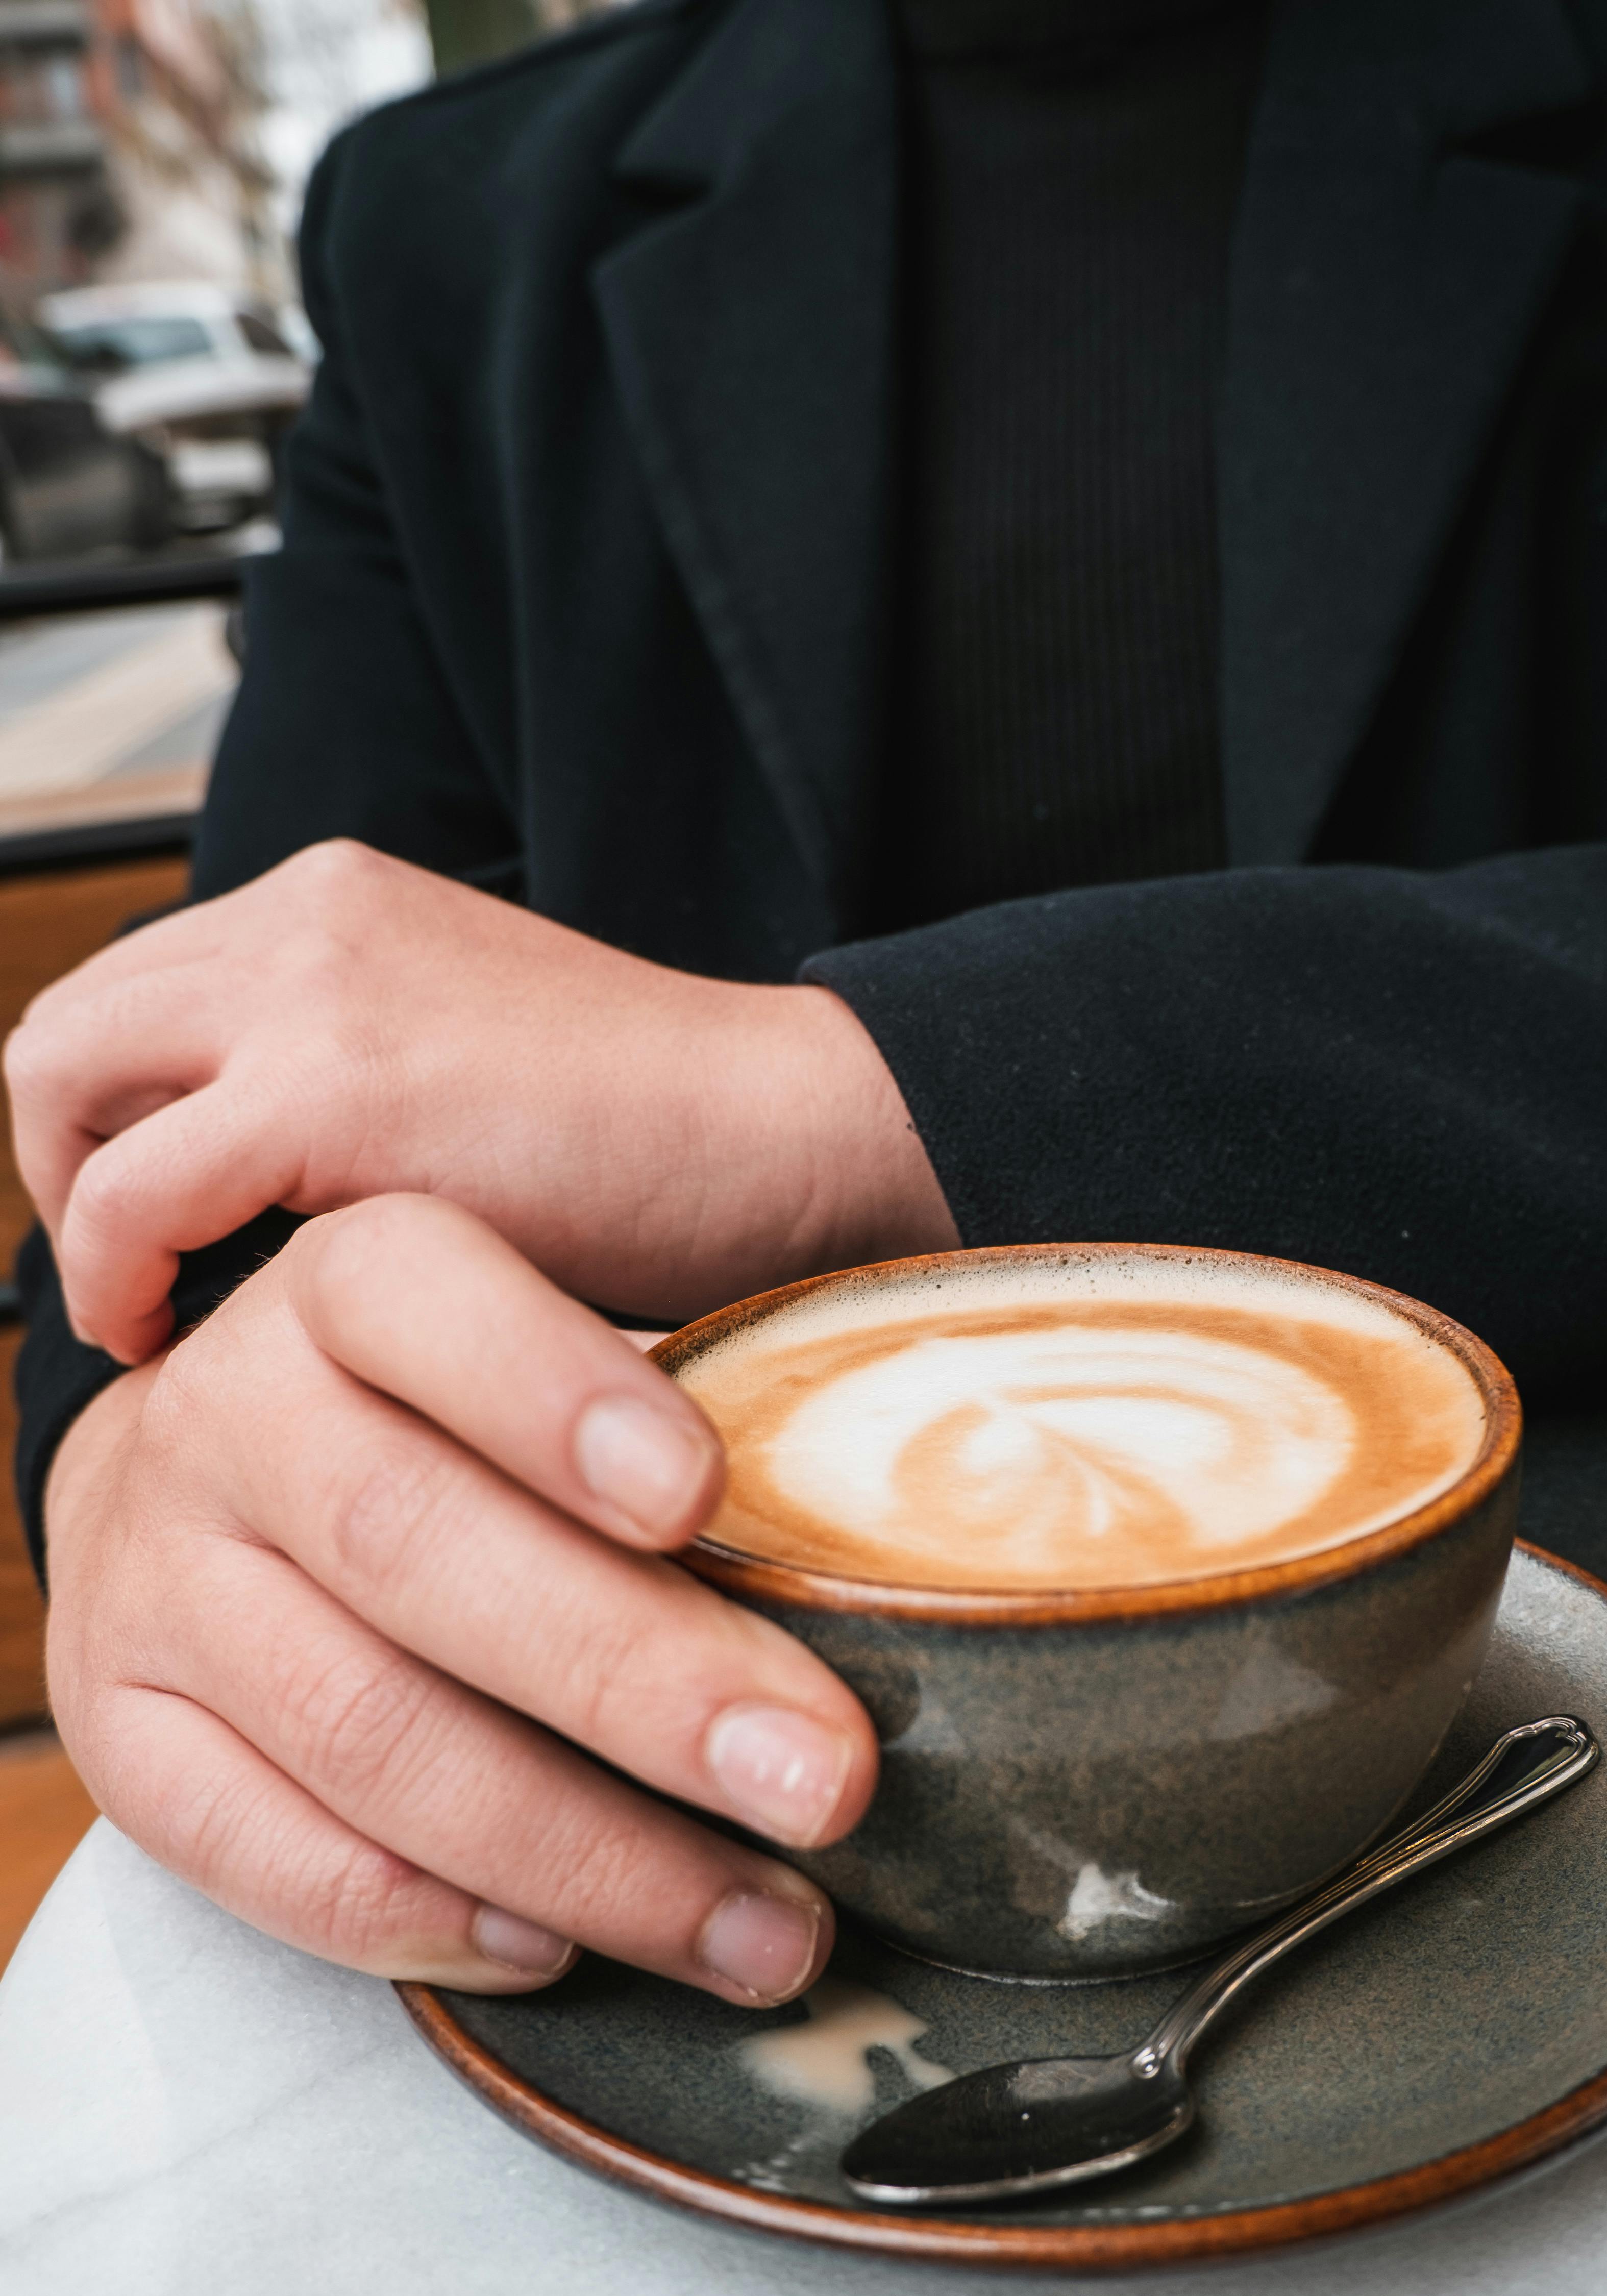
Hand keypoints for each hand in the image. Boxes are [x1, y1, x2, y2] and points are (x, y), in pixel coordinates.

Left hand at [6, 838, 956, 1365]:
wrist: (786, 1135)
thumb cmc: (663, 1142)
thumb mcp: (470, 1064)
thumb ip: (354, 1079)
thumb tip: (244, 1187)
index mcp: (339, 904)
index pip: (136, 996)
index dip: (114, 1124)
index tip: (161, 1230)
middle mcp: (306, 917)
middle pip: (71, 1027)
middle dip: (66, 1162)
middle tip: (135, 1273)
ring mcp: (313, 990)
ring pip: (59, 1082)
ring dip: (76, 1213)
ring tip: (146, 1308)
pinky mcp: (331, 1090)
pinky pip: (129, 1193)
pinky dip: (113, 1272)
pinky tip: (169, 1332)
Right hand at [44, 1194, 875, 1996]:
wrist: (209, 1490)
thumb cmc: (456, 1434)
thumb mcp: (549, 1362)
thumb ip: (676, 1425)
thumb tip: (884, 1534)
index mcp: (345, 1284)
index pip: (428, 1301)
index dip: (562, 1398)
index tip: (709, 1498)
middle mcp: (225, 1414)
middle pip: (415, 1547)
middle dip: (639, 1681)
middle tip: (825, 1783)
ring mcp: (149, 1579)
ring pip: (363, 1729)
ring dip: (583, 1851)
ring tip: (763, 1927)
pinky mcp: (117, 1729)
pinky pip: (262, 1853)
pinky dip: (426, 1916)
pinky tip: (564, 1951)